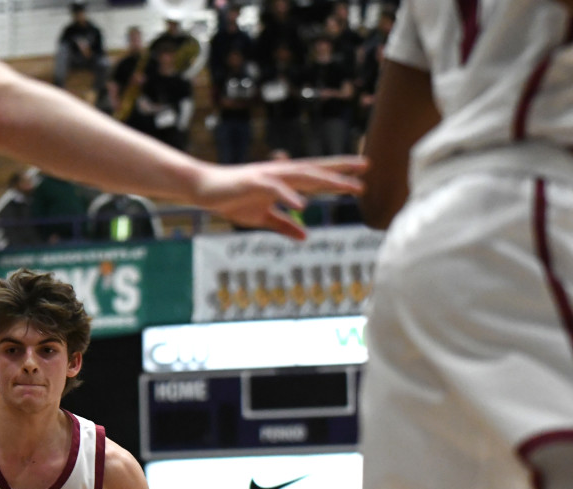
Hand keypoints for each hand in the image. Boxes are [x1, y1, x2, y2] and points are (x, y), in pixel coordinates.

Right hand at [192, 156, 367, 239]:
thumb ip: (284, 225)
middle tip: (367, 168)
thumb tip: (305, 236)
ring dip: (326, 180)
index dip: (340, 173)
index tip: (363, 173)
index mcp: (285, 181)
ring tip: (347, 186)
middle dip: (341, 170)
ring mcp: (269, 176)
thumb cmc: (233, 200)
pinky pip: (276, 189)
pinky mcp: (254, 181)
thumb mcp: (262, 217)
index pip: (317, 175)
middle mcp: (281, 173)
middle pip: (317, 170)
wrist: (205, 190)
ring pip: (303, 176)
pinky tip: (304, 204)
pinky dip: (290, 195)